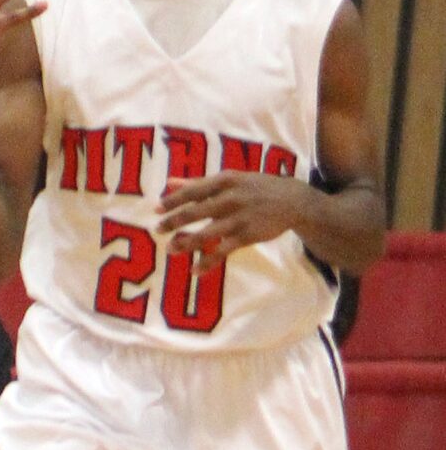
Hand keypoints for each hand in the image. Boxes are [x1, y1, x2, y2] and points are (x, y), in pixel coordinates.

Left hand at [157, 172, 307, 265]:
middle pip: (195, 212)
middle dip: (174, 222)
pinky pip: (222, 251)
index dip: (173, 200)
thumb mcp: (230, 179)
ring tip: (171, 250)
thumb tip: (169, 184)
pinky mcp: (246, 236)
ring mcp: (238, 218)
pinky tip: (195, 270)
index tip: (156, 209)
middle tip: (157, 230)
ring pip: (206, 234)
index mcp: (225, 180)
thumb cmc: (255, 187)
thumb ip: (198, 183)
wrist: (292, 201)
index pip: (193, 190)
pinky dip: (207, 262)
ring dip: (186, 243)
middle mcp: (230, 198)